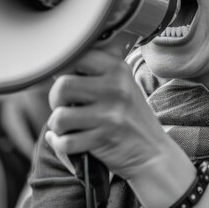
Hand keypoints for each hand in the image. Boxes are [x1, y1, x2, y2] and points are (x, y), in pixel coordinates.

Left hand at [45, 49, 197, 206]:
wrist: (153, 152)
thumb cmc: (131, 117)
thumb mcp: (123, 86)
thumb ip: (97, 73)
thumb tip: (56, 66)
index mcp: (118, 69)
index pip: (76, 56)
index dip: (64, 70)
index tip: (67, 81)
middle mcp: (115, 88)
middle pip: (62, 86)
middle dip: (55, 100)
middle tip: (65, 106)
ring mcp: (110, 114)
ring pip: (59, 116)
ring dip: (57, 125)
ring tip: (67, 125)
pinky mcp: (103, 138)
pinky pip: (65, 142)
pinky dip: (59, 143)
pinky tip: (66, 140)